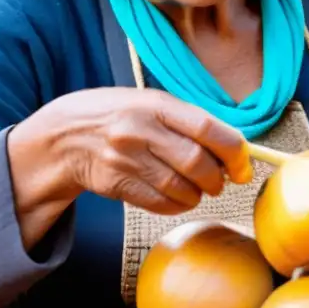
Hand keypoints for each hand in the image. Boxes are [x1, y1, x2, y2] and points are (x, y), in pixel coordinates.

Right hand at [7, 88, 250, 248]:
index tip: (243, 166)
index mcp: (156, 104)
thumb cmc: (120, 116)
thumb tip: (236, 151)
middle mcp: (141, 129)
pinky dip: (177, 204)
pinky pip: (160, 203)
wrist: (65, 135)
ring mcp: (126, 159)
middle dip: (218, 179)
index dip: (234, 151)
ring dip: (198, 194)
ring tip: (197, 188)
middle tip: (220, 181)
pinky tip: (177, 196)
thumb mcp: (151, 103)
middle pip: (197, 163)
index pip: (207, 128)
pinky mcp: (116, 184)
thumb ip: (189, 122)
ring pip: (181, 188)